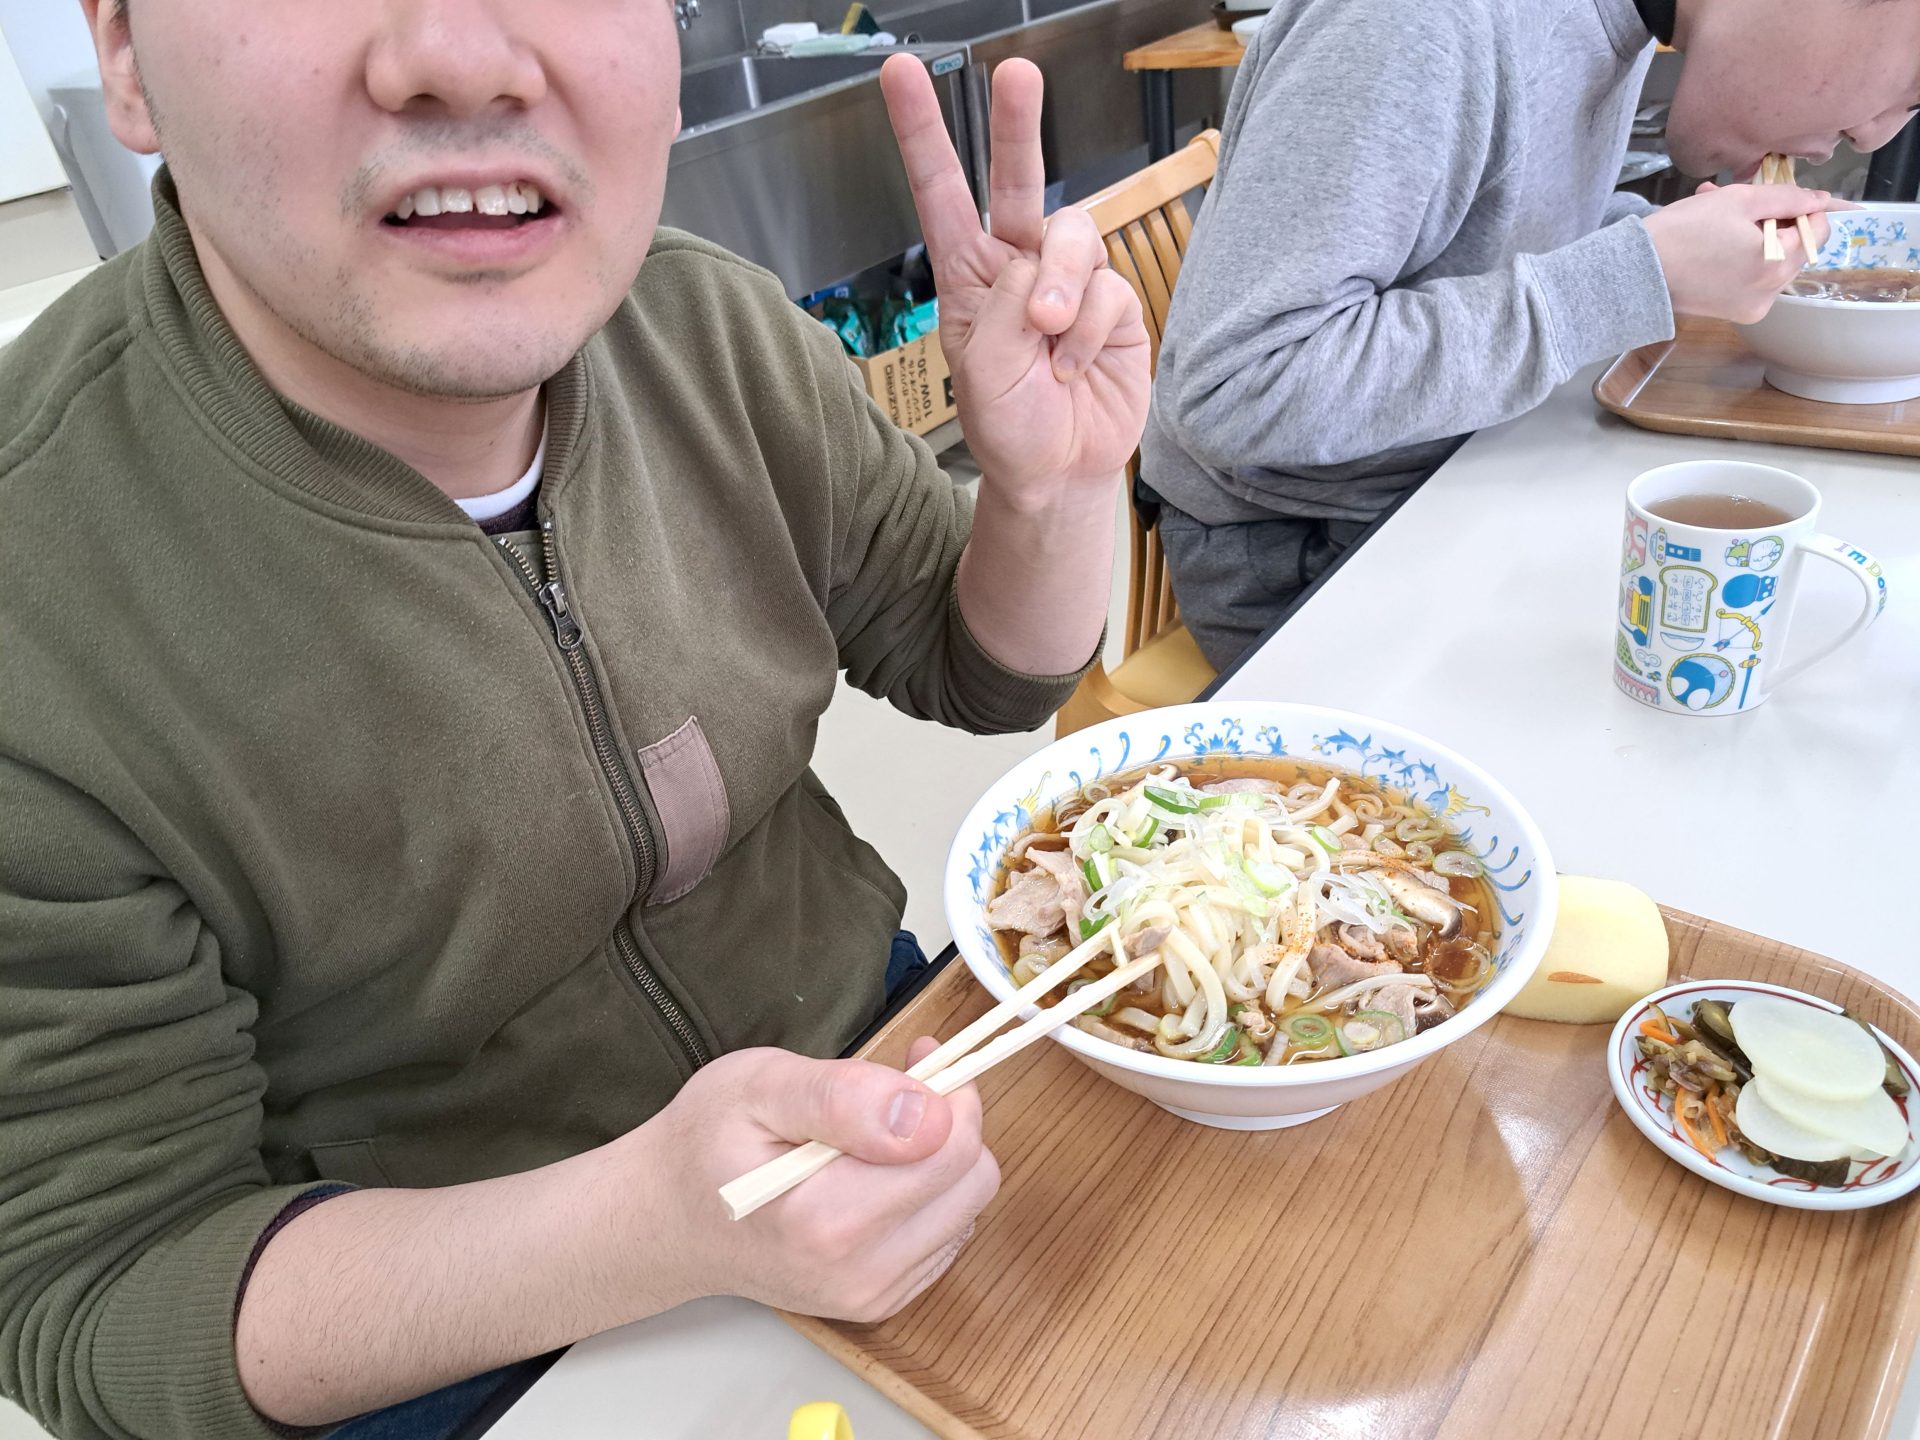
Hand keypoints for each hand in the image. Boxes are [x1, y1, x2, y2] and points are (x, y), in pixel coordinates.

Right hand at [630, 1041, 998, 1321]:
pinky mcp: (881, 1299)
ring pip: (969, 1206)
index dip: (946, 1089)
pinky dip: (926, 1193)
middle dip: (949, 1122)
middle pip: (973, 1178)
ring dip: (939, 1157)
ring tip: (876, 1132)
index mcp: (827, 1221)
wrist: (669, 1219)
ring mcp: (871, 1294)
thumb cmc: (706, 1145)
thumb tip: (927, 1114)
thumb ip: (844, 1097)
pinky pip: (949, 1233)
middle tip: (895, 1091)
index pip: (954, 1148)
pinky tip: (875, 1171)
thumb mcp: (759, 1086)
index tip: (913, 1058)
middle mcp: (858, 1272)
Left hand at [880, 55, 1149, 494]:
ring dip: (1061, 286)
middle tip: (1016, 73)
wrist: (1058, 473)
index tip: (902, 73)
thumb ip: (1004, 306)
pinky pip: (1106, 290)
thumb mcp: (980, 368)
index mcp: (968, 274)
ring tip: (1049, 338)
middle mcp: (1018, 266)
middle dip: (1016, 123)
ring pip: (1073, 237)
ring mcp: (1069, 282)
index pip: (943, 191)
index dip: (923, 133)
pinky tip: (1075, 367)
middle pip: (1018, 178)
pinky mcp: (1114, 304)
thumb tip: (1046, 272)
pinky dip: (1088, 333)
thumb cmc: (1008, 425)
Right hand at [1644, 181, 1853, 323]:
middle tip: (1741, 208)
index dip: (1803, 209)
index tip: (1776, 201)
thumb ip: (1787, 198)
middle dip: (1776, 224)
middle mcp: (1771, 292)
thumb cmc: (1683, 231)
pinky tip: (1717, 246)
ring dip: (1758, 239)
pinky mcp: (1736, 313)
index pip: (1818, 230)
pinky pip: (1755, 280)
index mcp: (1777, 263)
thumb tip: (1820, 200)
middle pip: (1797, 249)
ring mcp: (1754, 307)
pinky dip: (1744, 260)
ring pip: (1775, 263)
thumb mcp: (1740, 200)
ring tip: (1722, 223)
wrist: (1636, 271)